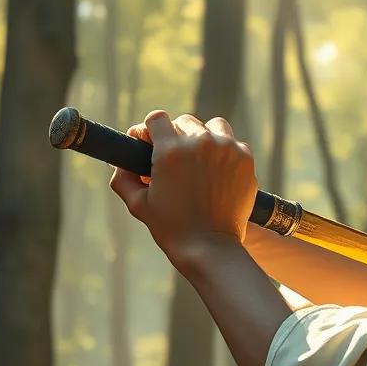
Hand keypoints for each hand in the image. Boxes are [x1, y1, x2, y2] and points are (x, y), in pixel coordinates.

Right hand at [110, 111, 256, 274]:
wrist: (210, 246)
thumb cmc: (171, 226)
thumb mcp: (138, 202)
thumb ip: (123, 176)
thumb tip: (121, 162)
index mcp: (170, 150)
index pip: (157, 118)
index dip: (149, 131)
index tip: (149, 144)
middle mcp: (200, 143)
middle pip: (184, 122)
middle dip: (176, 137)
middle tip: (174, 158)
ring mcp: (227, 149)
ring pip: (214, 126)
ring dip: (205, 137)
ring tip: (199, 158)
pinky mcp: (246, 160)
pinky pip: (234, 143)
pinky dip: (226, 152)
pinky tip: (219, 169)